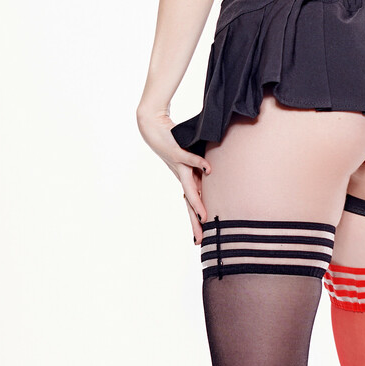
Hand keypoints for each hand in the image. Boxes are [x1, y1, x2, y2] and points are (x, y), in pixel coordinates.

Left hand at [137, 106, 211, 243]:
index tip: (199, 239)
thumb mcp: (188, 156)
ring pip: (189, 187)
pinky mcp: (176, 151)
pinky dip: (199, 164)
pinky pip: (189, 158)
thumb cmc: (171, 140)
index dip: (195, 221)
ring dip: (196, 201)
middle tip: (200, 239)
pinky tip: (209, 170)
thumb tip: (213, 172)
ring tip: (203, 216)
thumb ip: (199, 164)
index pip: (191, 203)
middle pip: (189, 203)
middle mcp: (181, 175)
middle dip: (195, 222)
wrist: (152, 126)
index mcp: (185, 178)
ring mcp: (178, 165)